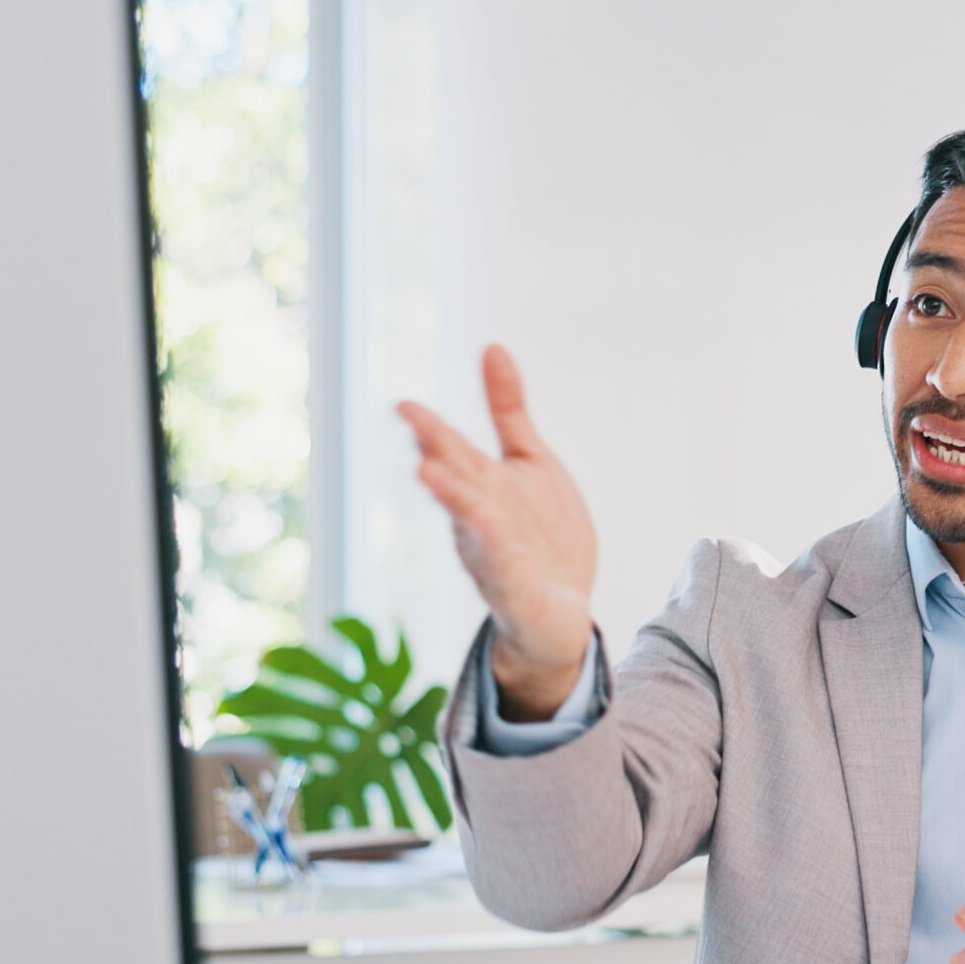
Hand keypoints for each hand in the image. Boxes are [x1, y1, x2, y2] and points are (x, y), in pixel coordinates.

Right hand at [397, 346, 596, 719]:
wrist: (560, 616)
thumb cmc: (540, 537)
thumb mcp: (532, 463)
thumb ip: (508, 411)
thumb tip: (492, 347)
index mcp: (482, 485)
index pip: (452, 452)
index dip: (430, 429)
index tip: (404, 406)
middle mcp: (479, 519)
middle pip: (455, 482)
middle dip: (436, 455)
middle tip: (414, 426)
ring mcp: (493, 556)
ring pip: (469, 524)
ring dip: (452, 499)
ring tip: (430, 474)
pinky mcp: (515, 590)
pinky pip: (502, 568)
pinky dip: (493, 549)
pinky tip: (484, 526)